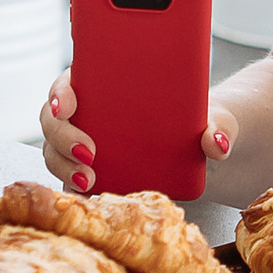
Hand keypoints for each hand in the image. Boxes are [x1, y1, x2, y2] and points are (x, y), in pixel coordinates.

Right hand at [41, 76, 235, 196]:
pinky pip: (67, 177)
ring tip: (89, 180)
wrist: (201, 150)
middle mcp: (90, 112)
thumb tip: (217, 143)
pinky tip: (86, 193)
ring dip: (63, 165)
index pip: (71, 80)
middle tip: (89, 153)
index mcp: (108, 84)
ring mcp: (85, 143)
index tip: (68, 104)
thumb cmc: (197, 121)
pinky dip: (70, 185)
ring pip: (55, 150)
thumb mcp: (213, 118)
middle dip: (63, 136)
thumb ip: (218, 125)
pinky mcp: (90, 171)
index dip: (61, 91)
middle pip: (54, 118)